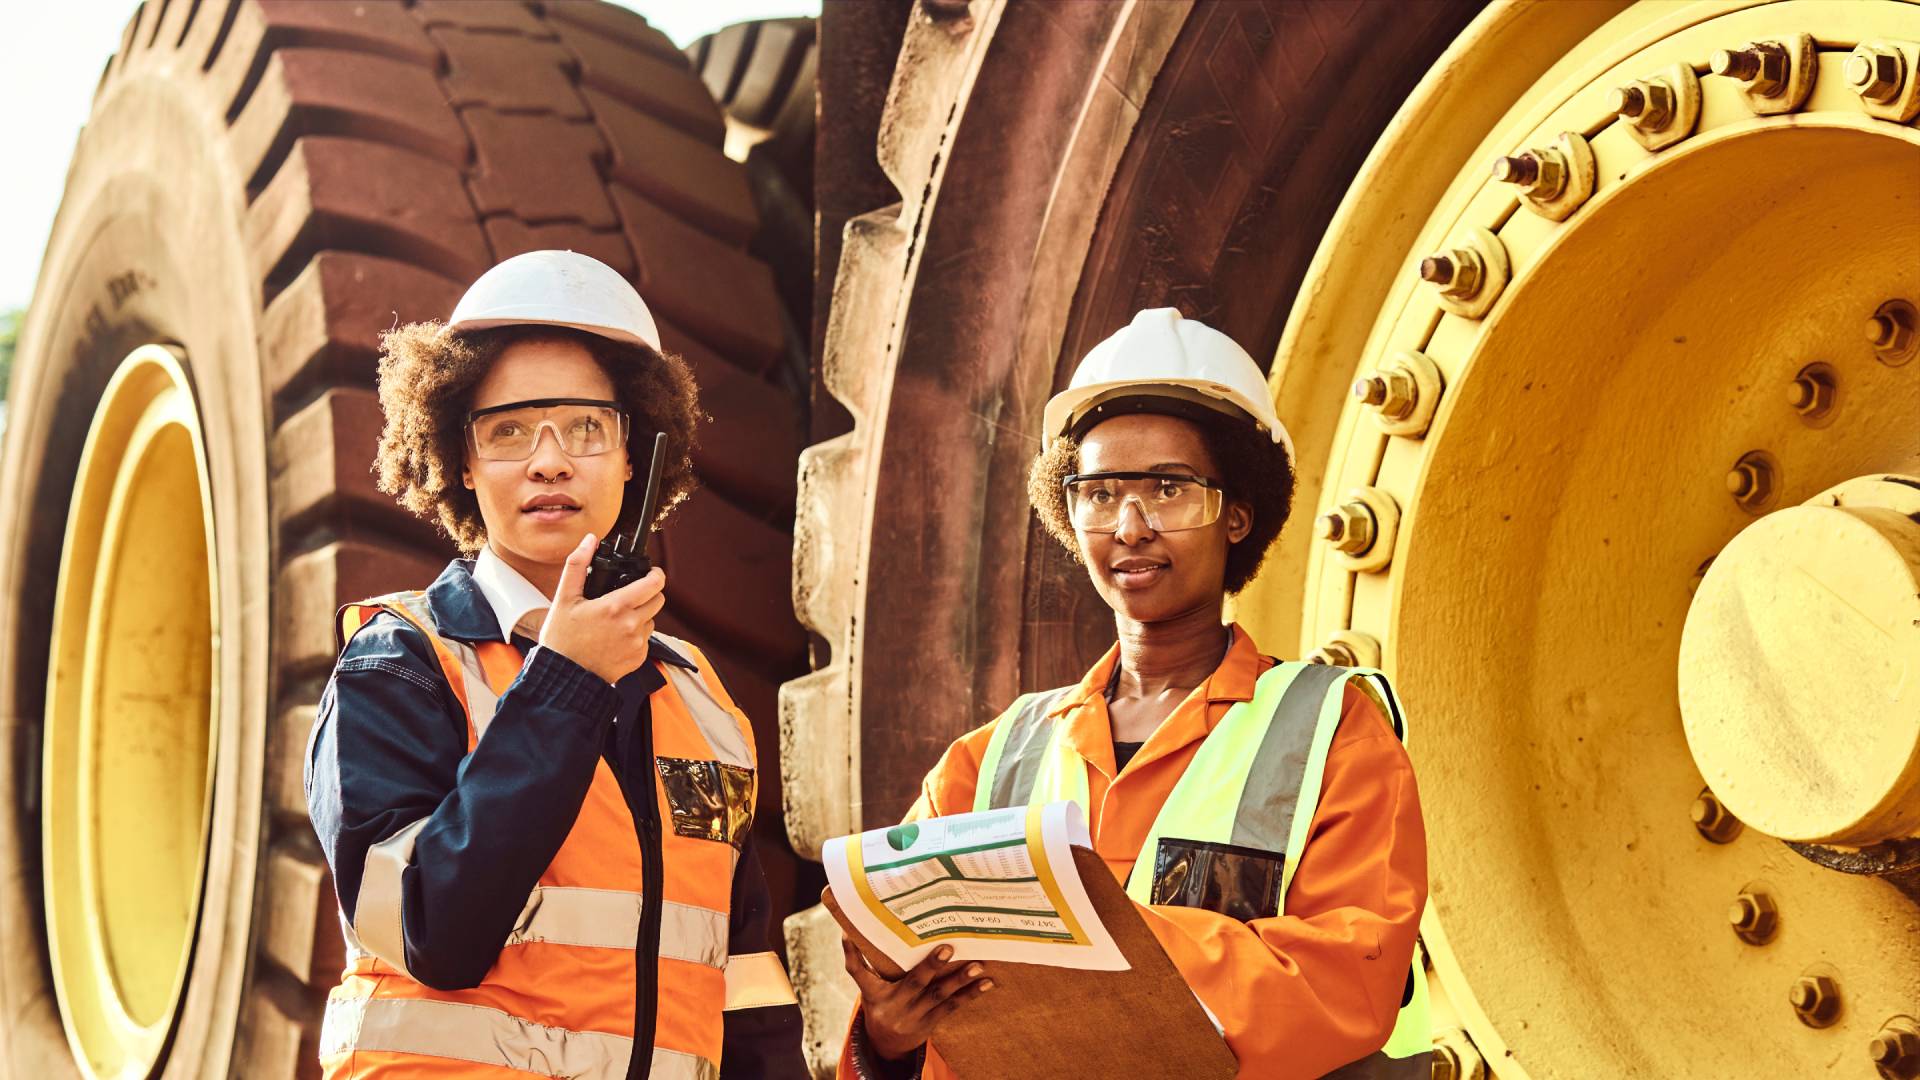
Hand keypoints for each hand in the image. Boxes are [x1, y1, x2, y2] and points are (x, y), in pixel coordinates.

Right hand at [538, 532, 666, 683]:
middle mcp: (631, 626)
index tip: (650, 573)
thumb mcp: (564, 598)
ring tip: (616, 619)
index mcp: (616, 607)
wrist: (564, 676)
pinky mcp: (638, 659)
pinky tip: (615, 637)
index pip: (654, 584)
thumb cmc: (562, 639)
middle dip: (647, 594)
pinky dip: (635, 635)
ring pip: (651, 620)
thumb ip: (577, 564)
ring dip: (640, 615)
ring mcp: (637, 644)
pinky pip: (645, 640)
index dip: (655, 574)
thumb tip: (589, 540)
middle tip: (629, 595)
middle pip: (658, 600)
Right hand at [843, 938, 991, 1061]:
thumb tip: (847, 930)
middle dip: (931, 966)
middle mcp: (894, 1006)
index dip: (853, 954)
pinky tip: (986, 983)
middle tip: (948, 947)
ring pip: (938, 996)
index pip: (858, 972)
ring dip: (959, 981)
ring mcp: (914, 1016)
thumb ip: (859, 961)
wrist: (886, 1044)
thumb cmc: (879, 1003)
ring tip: (978, 966)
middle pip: (913, 984)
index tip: (850, 934)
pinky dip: (969, 994)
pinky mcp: (930, 1023)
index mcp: (874, 993)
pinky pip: (951, 1007)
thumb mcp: (867, 986)